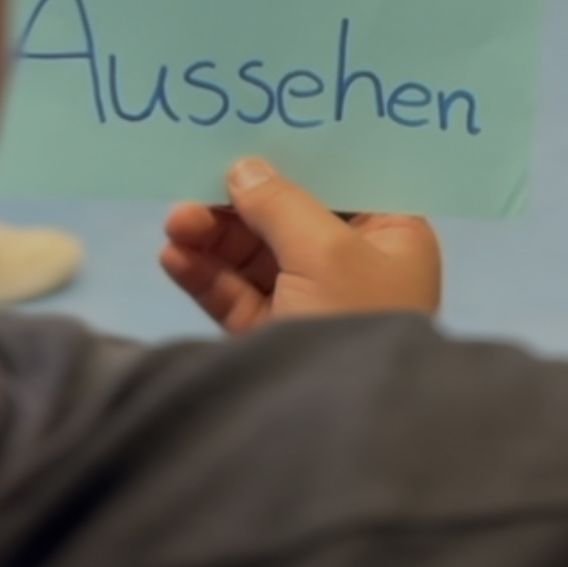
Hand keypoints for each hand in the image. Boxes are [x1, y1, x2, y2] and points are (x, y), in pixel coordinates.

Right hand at [161, 158, 442, 330]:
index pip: (343, 182)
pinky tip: (174, 256)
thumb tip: (245, 168)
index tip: (250, 131)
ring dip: (214, 237)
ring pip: (256, 256)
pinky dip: (206, 276)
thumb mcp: (325, 251)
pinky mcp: (277, 338)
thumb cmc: (358, 321)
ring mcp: (314, 304)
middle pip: (290, 216)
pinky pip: (237, 295)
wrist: (349, 435)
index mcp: (394, 235)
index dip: (298, 157)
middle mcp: (357, 265)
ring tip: (174, 222)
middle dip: (240, 202)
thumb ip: (281, 203)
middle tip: (191, 185)